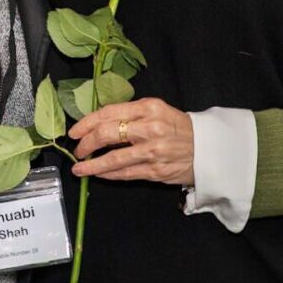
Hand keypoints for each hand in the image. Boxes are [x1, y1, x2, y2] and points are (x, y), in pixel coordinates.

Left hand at [68, 98, 194, 185]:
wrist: (207, 148)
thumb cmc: (177, 127)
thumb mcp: (157, 110)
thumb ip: (130, 113)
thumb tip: (98, 123)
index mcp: (148, 107)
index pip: (108, 113)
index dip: (86, 123)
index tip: (75, 131)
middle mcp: (149, 128)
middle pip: (106, 134)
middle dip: (86, 143)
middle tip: (77, 149)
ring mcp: (152, 151)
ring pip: (112, 159)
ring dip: (91, 165)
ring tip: (78, 168)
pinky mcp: (155, 171)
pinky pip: (124, 173)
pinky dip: (107, 174)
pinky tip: (98, 174)